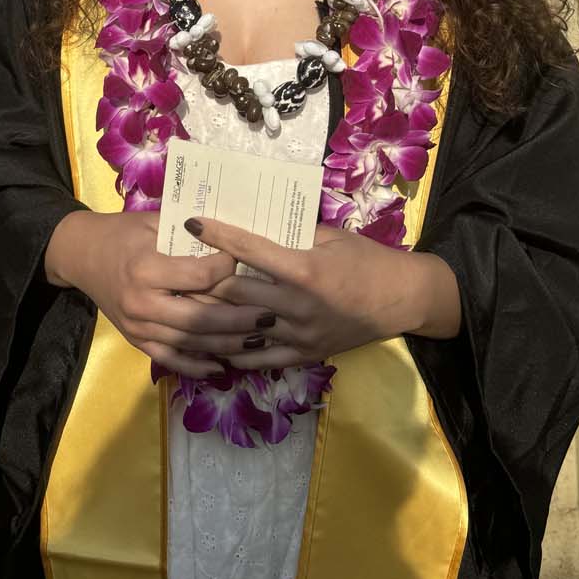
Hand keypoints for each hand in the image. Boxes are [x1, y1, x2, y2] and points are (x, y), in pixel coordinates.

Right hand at [44, 209, 278, 378]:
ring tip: (259, 340)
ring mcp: (138, 327)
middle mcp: (142, 303)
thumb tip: (234, 234)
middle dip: (239, 319)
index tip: (251, 263)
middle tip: (271, 315)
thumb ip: (189, 232)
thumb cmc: (122, 232)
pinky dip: (197, 365)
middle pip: (201, 319)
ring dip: (227, 345)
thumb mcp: (154, 222)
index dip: (229, 270)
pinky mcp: (135, 341)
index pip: (200, 276)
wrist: (80, 255)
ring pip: (191, 344)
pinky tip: (223, 365)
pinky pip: (170, 359)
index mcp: (147, 269)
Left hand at [188, 218, 462, 371]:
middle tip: (178, 267)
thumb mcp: (331, 236)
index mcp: (303, 269)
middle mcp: (297, 304)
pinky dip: (235, 351)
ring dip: (212, 317)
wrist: (401, 299)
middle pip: (235, 293)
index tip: (193, 222)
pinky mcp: (304, 355)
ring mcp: (299, 335)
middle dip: (204, 279)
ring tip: (185, 305)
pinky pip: (260, 359)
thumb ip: (293, 232)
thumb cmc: (366, 259)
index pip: (249, 249)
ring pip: (241, 328)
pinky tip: (212, 343)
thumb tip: (255, 220)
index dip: (217, 234)